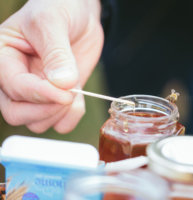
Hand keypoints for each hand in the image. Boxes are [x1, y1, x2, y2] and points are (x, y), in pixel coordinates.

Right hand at [0, 0, 102, 132]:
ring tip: (74, 93)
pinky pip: (59, 122)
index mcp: (4, 57)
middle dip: (44, 110)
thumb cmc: (59, 7)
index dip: (40, 94)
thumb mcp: (53, 21)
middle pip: (16, 113)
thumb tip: (61, 84)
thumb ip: (56, 53)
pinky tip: (78, 101)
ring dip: (58, 114)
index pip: (14, 87)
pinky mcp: (57, 96)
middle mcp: (16, 78)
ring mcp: (38, 90)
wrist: (79, 14)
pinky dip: (70, 117)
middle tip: (68, 96)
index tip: (65, 92)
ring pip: (37, 122)